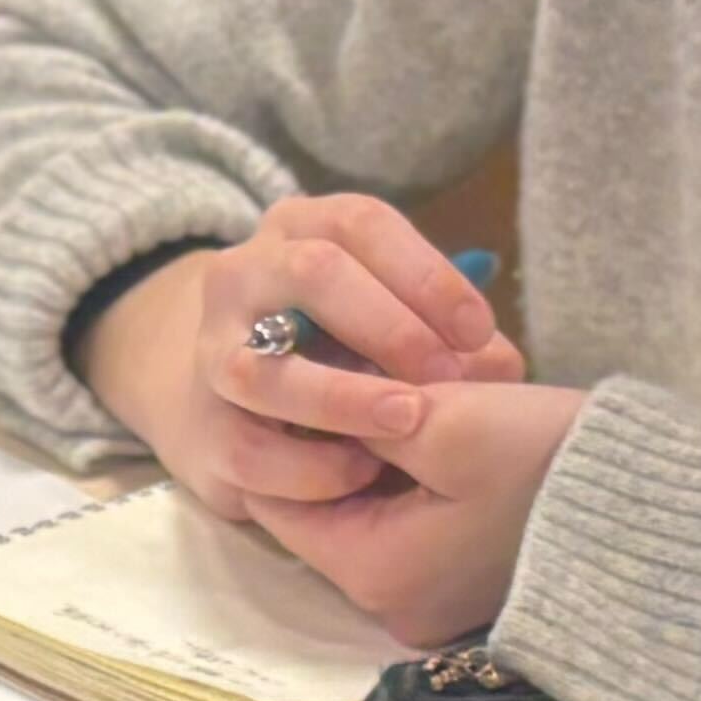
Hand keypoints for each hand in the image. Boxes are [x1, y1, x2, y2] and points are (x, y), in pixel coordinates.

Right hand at [77, 197, 520, 527]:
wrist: (226, 402)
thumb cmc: (332, 352)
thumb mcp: (388, 323)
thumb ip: (446, 339)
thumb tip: (500, 367)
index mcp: (299, 229)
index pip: (361, 226)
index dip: (425, 274)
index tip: (478, 330)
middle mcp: (244, 275)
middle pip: (313, 274)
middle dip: (389, 326)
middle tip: (445, 376)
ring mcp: (212, 349)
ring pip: (265, 368)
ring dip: (342, 397)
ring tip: (406, 421)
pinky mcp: (200, 427)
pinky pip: (250, 448)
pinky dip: (308, 466)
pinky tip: (359, 474)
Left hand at [254, 374, 588, 647]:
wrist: (651, 508)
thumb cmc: (545, 462)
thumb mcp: (445, 420)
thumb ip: (360, 411)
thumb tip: (309, 392)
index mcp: (372, 572)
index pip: (276, 501)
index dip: (278, 432)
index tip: (293, 372)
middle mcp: (389, 603)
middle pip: (320, 508)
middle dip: (332, 437)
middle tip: (345, 367)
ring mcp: (427, 600)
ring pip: (364, 509)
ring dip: (373, 450)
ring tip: (390, 386)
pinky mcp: (460, 582)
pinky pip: (407, 521)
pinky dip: (408, 473)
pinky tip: (427, 419)